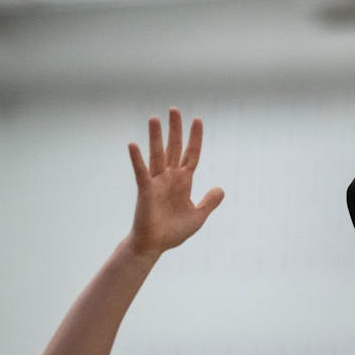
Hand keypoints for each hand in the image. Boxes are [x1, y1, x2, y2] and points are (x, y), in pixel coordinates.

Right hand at [126, 109, 224, 257]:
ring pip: (157, 155)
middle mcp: (169, 177)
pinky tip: (133, 145)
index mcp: (183, 181)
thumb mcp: (198, 216)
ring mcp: (157, 182)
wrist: (155, 245)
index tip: (198, 120)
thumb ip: (209, 201)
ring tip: (154, 118)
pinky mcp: (145, 190)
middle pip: (174, 148)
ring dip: (156, 137)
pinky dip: (137, 159)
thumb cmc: (173, 231)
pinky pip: (141, 172)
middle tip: (174, 109)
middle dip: (175, 129)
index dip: (195, 138)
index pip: (191, 154)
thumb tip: (221, 188)